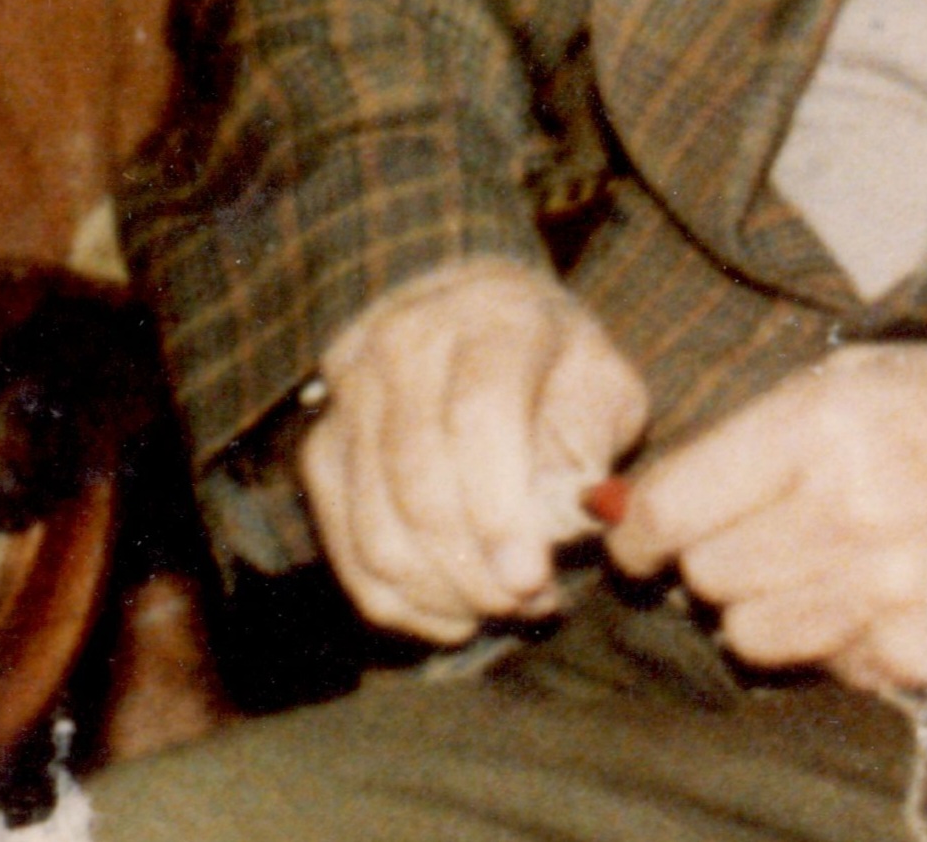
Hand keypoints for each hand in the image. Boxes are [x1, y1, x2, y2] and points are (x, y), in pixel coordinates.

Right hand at [293, 259, 653, 643]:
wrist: (480, 316)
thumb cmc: (559, 369)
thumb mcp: (606, 390)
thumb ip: (594, 454)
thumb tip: (567, 529)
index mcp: (492, 315)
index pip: (478, 415)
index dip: (501, 510)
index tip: (530, 580)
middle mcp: (405, 338)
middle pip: (417, 477)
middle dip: (472, 568)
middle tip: (524, 604)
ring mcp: (350, 390)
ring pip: (373, 523)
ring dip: (437, 592)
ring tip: (496, 608)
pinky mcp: (320, 441)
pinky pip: (341, 544)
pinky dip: (395, 600)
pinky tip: (452, 611)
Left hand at [596, 339, 926, 693]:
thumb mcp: (865, 375)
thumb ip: (755, 437)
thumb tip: (649, 500)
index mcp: (824, 426)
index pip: (674, 507)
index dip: (637, 528)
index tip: (634, 533)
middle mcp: (847, 515)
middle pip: (705, 575)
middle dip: (704, 560)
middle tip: (740, 535)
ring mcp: (888, 597)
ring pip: (750, 636)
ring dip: (758, 608)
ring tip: (808, 565)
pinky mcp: (924, 659)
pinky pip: (824, 666)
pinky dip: (829, 640)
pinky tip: (875, 592)